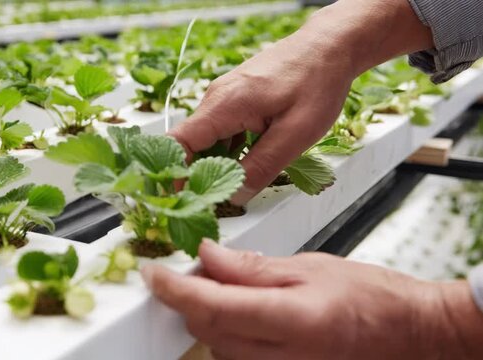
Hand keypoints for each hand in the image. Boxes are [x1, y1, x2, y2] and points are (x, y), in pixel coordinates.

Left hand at [141, 241, 482, 359]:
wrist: (404, 333)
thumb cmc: (369, 297)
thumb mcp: (309, 267)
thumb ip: (251, 267)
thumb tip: (208, 255)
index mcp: (291, 321)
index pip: (211, 306)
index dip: (173, 289)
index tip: (153, 273)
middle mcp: (281, 357)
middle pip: (206, 329)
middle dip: (190, 297)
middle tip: (199, 266)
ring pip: (216, 346)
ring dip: (207, 314)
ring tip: (228, 285)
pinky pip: (235, 358)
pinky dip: (225, 331)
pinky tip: (240, 310)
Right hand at [170, 0, 432, 204]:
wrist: (329, 47)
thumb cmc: (317, 82)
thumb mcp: (296, 134)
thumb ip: (263, 167)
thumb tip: (237, 196)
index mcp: (224, 105)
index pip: (178, 142)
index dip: (174, 173)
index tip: (181, 198)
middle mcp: (216, 99)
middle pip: (190, 144)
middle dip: (197, 174)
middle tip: (215, 201)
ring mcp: (224, 97)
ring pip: (207, 139)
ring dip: (216, 163)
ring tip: (234, 186)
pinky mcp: (235, 99)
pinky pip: (220, 130)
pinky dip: (227, 150)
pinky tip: (246, 162)